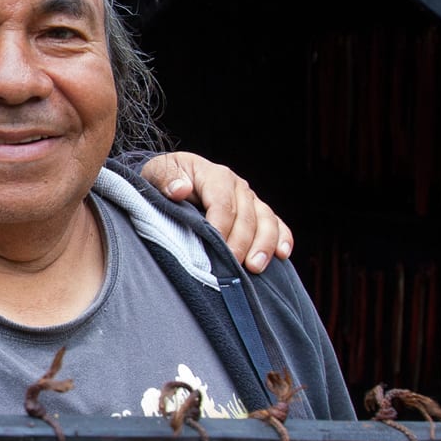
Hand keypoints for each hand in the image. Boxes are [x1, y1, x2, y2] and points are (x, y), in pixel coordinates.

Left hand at [139, 151, 294, 272]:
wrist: (174, 179)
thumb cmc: (165, 180)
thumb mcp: (157, 173)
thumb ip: (166, 179)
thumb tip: (180, 189)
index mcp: (215, 175)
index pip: (222, 203)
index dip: (220, 227)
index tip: (213, 249)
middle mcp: (238, 186)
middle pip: (246, 216)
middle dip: (240, 243)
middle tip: (232, 267)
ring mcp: (251, 200)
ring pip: (266, 221)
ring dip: (264, 245)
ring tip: (256, 267)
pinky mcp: (259, 213)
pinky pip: (277, 225)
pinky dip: (283, 238)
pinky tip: (282, 255)